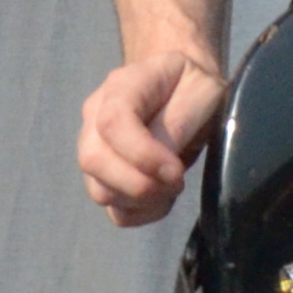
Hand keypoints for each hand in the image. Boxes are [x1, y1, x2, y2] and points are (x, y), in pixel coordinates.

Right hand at [77, 46, 227, 224]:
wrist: (180, 78)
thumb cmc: (192, 83)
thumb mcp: (201, 90)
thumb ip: (180, 122)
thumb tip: (162, 167)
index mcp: (121, 87)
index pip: (112, 123)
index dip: (142, 155)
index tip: (176, 171)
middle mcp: (94, 116)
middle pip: (94, 161)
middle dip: (140, 184)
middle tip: (177, 181)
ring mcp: (92, 146)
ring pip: (100, 190)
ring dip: (141, 200)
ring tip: (172, 186)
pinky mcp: (102, 174)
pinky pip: (112, 208)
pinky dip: (139, 213)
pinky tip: (162, 198)